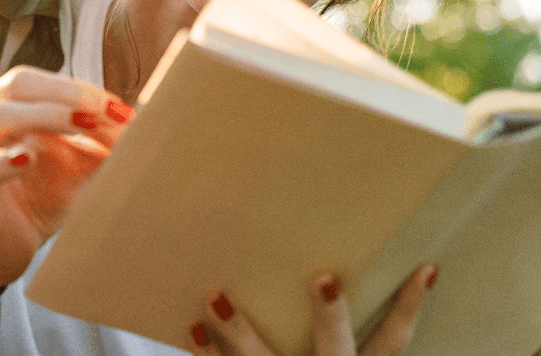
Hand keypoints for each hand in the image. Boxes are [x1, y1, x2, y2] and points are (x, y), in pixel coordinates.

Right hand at [0, 66, 133, 294]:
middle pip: (15, 85)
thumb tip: (143, 126)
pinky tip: (27, 158)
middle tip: (105, 111)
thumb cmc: (38, 198)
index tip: (119, 109)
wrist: (3, 250)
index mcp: (3, 106)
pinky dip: (2, 162)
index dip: (79, 88)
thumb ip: (102, 146)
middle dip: (65, 93)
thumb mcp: (76, 167)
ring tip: (82, 124)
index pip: (38, 81)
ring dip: (43, 116)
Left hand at [190, 263, 439, 355]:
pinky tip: (191, 327)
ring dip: (239, 330)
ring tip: (215, 295)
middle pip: (335, 348)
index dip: (410, 307)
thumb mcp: (346, 352)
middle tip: (324, 278)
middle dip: (331, 316)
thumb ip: (348, 335)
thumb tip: (373, 271)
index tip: (425, 269)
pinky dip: (207, 353)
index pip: (395, 339)